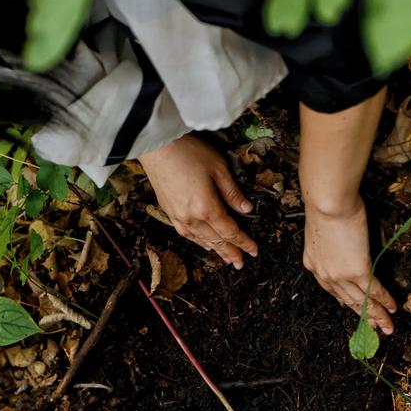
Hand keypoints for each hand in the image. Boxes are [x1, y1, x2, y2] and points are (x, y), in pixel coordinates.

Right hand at [139, 134, 257, 268]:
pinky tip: (205, 245)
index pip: (230, 231)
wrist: (156, 147)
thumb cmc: (189, 152)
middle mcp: (192, 218)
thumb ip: (232, 192)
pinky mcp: (169, 212)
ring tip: (227, 259)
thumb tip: (246, 209)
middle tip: (241, 264)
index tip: (254, 251)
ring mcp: (179, 217)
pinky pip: (187, 234)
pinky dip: (198, 242)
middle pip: (217, 240)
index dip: (244, 242)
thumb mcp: (218, 168)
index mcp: (207, 208)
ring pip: (202, 240)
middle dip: (231, 252)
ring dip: (216, 250)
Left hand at [303, 197, 396, 333]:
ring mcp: (340, 274)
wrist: (328, 202)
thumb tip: (345, 242)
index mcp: (314, 264)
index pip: (331, 289)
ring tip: (387, 326)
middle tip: (374, 328)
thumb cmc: (326, 206)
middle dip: (362, 315)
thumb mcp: (324, 230)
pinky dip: (384, 300)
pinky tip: (392, 307)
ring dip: (376, 315)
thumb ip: (333, 243)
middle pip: (346, 300)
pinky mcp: (356, 270)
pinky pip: (373, 290)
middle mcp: (324, 274)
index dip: (345, 300)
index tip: (354, 308)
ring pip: (360, 301)